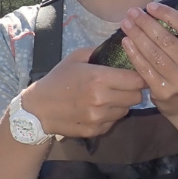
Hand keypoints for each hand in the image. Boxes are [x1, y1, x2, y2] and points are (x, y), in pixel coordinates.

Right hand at [22, 47, 145, 137]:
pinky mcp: (96, 131)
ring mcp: (99, 118)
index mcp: (99, 78)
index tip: (135, 74)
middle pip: (136, 97)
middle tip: (123, 86)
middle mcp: (102, 99)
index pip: (136, 80)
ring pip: (126, 110)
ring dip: (122, 104)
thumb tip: (121, 47)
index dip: (138, 77)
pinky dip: (110, 116)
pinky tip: (98, 109)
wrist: (38, 109)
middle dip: (133, 91)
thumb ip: (99, 51)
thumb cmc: (58, 79)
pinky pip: (114, 122)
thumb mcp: (76, 58)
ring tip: (109, 97)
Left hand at [120, 2, 177, 116]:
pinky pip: (145, 69)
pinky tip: (126, 42)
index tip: (150, 6)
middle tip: (132, 12)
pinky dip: (134, 53)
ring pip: (154, 54)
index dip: (167, 14)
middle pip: (166, 40)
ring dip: (137, 36)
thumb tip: (152, 9)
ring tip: (126, 24)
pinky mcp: (163, 91)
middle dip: (146, 23)